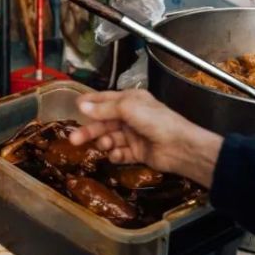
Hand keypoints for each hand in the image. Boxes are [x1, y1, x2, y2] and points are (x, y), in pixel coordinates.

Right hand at [68, 90, 222, 187]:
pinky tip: (116, 154)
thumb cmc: (155, 121)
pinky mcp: (137, 153)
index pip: (105, 100)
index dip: (90, 103)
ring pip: (110, 138)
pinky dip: (116, 154)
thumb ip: (104, 109)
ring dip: (104, 143)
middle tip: (74, 139)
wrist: (180, 147)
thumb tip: (80, 106)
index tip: (74, 108)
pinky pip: (120, 153)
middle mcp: (130, 117)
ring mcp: (133, 135)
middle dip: (90, 130)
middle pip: (104, 123)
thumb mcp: (128, 108)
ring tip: (105, 146)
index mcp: (130, 100)